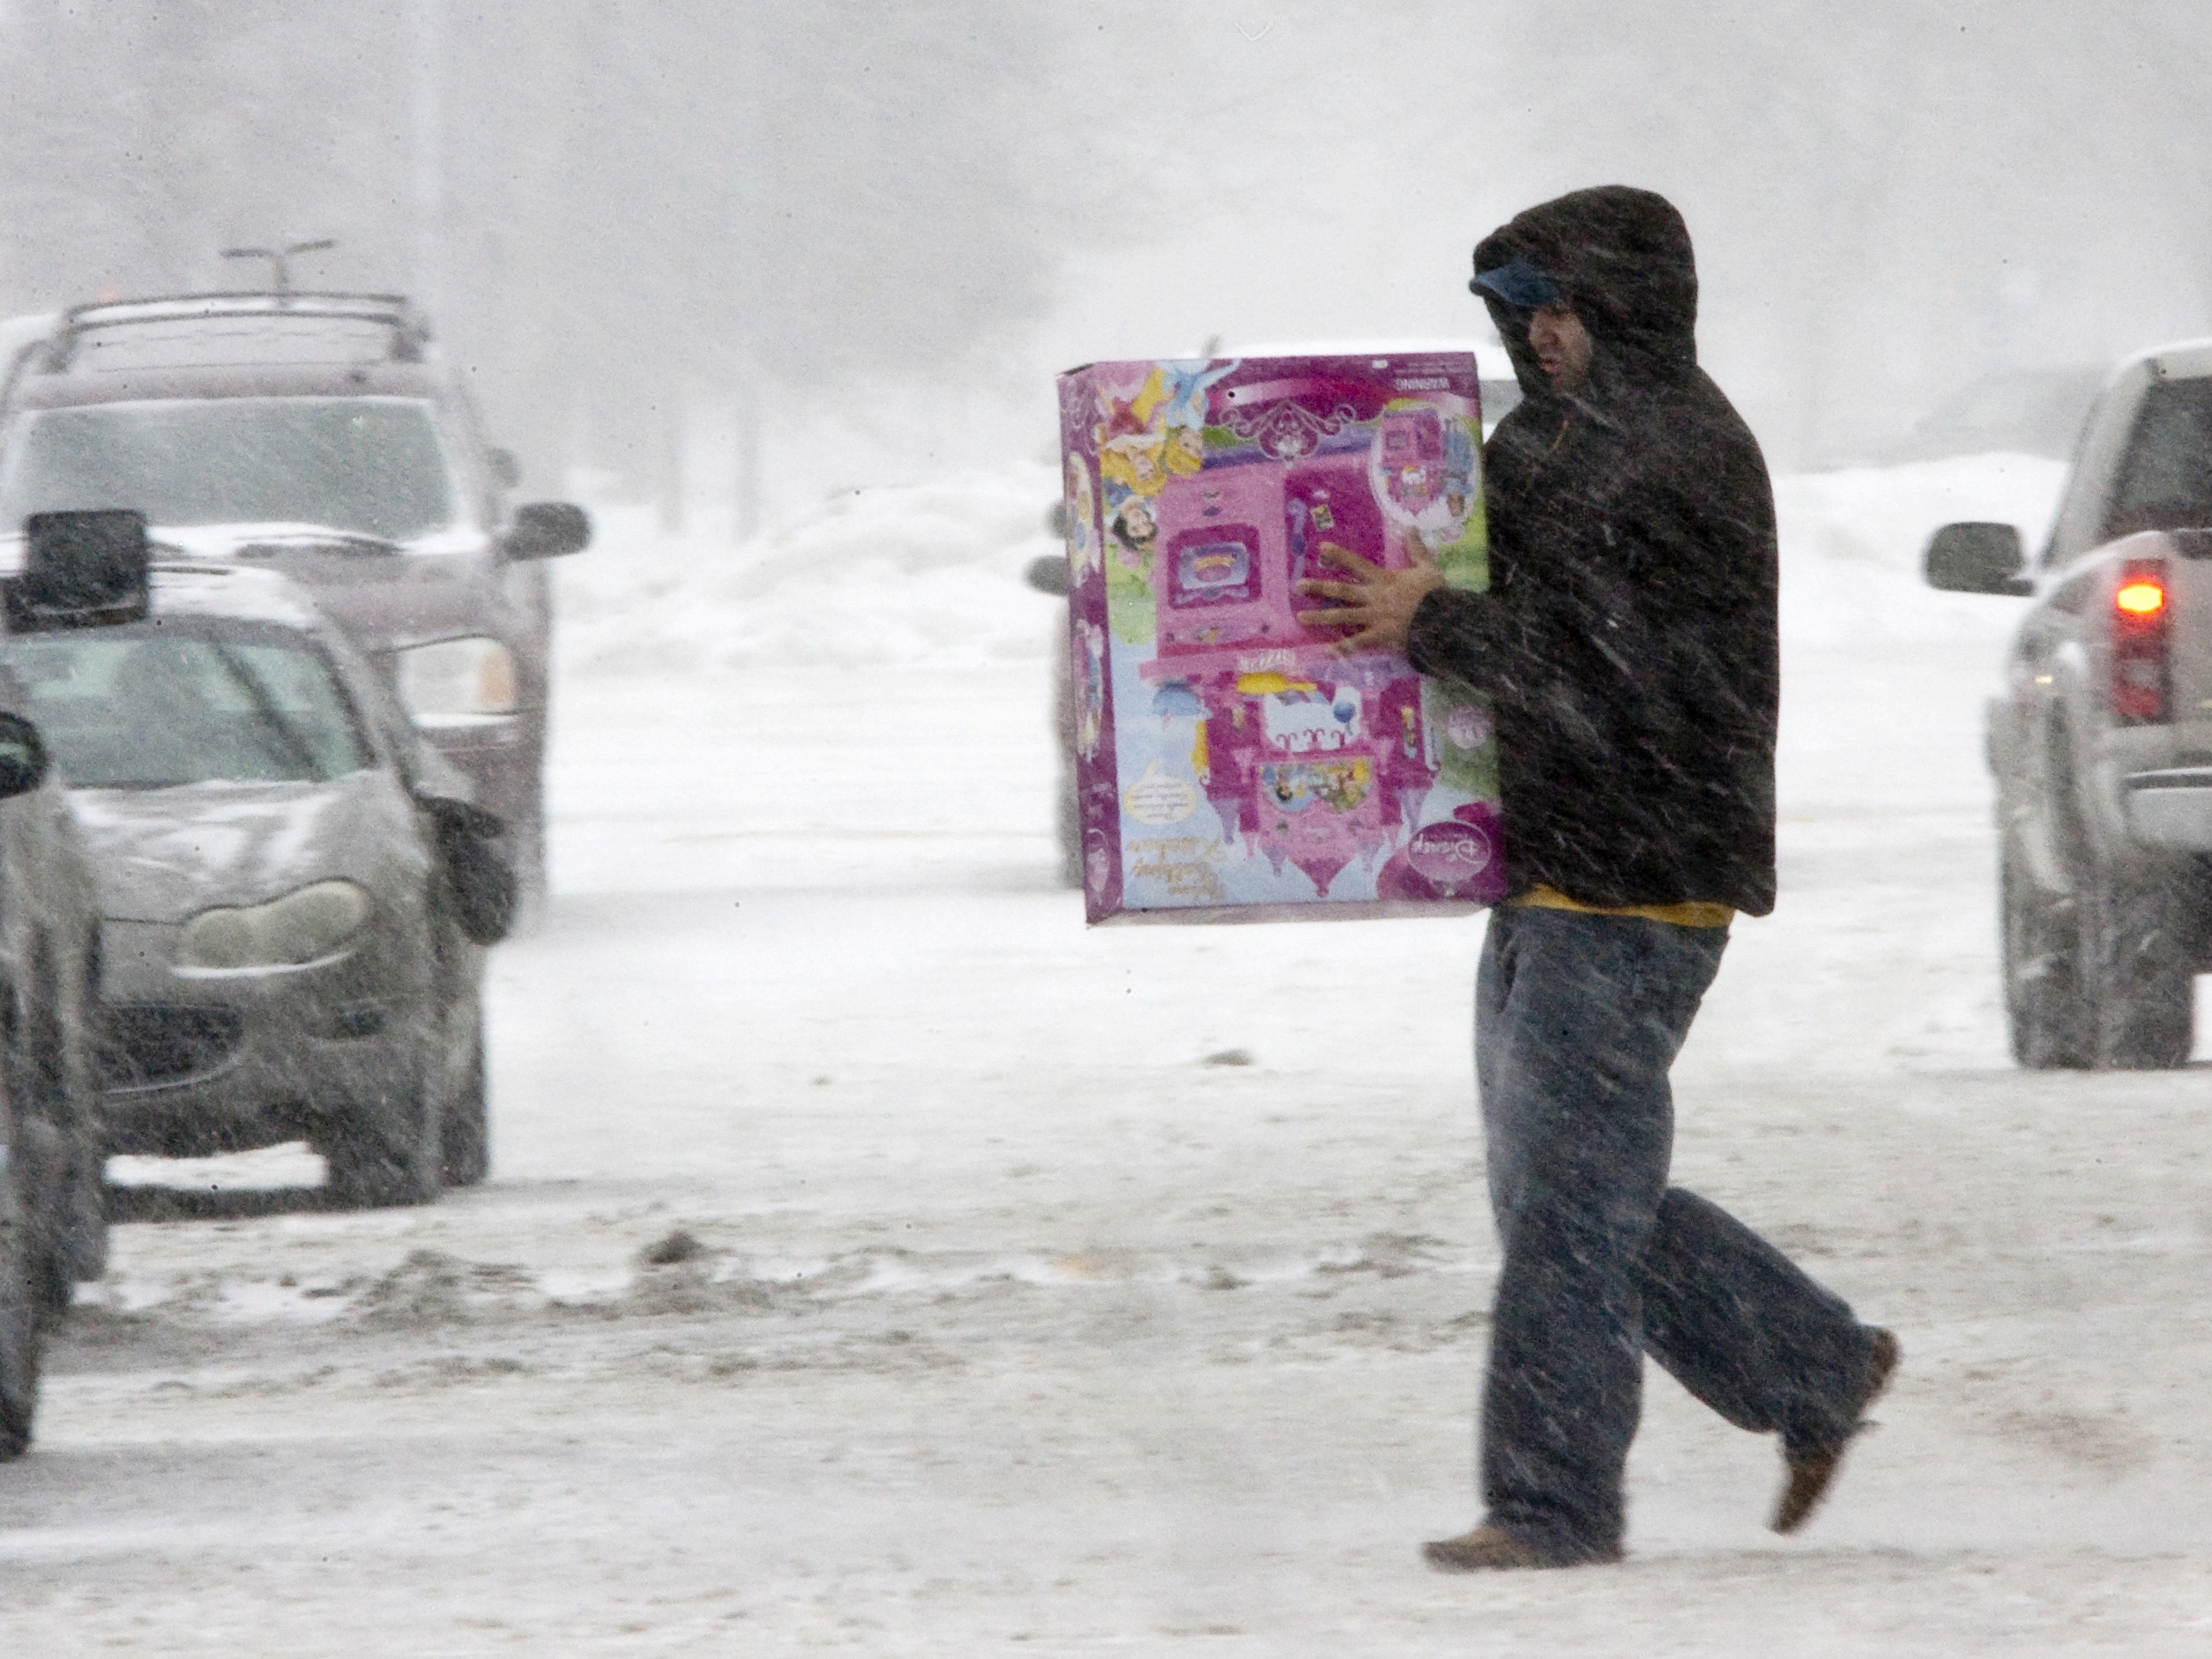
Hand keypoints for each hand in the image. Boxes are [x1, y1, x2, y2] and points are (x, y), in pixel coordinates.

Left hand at [1293, 530, 1445, 656]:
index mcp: (1383, 579)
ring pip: (1343, 616)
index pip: (1356, 564)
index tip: (1321, 548)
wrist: (1443, 619)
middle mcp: (1373, 597)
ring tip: (1300, 618)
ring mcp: (1374, 617)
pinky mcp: (1380, 636)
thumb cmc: (1435, 594)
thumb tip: (1410, 527)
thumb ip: (1416, 549)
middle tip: (1298, 585)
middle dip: (1319, 587)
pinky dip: (1343, 648)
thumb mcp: (1427, 567)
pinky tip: (1327, 652)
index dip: (1339, 555)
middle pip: (1341, 590)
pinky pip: (1358, 643)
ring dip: (1320, 617)